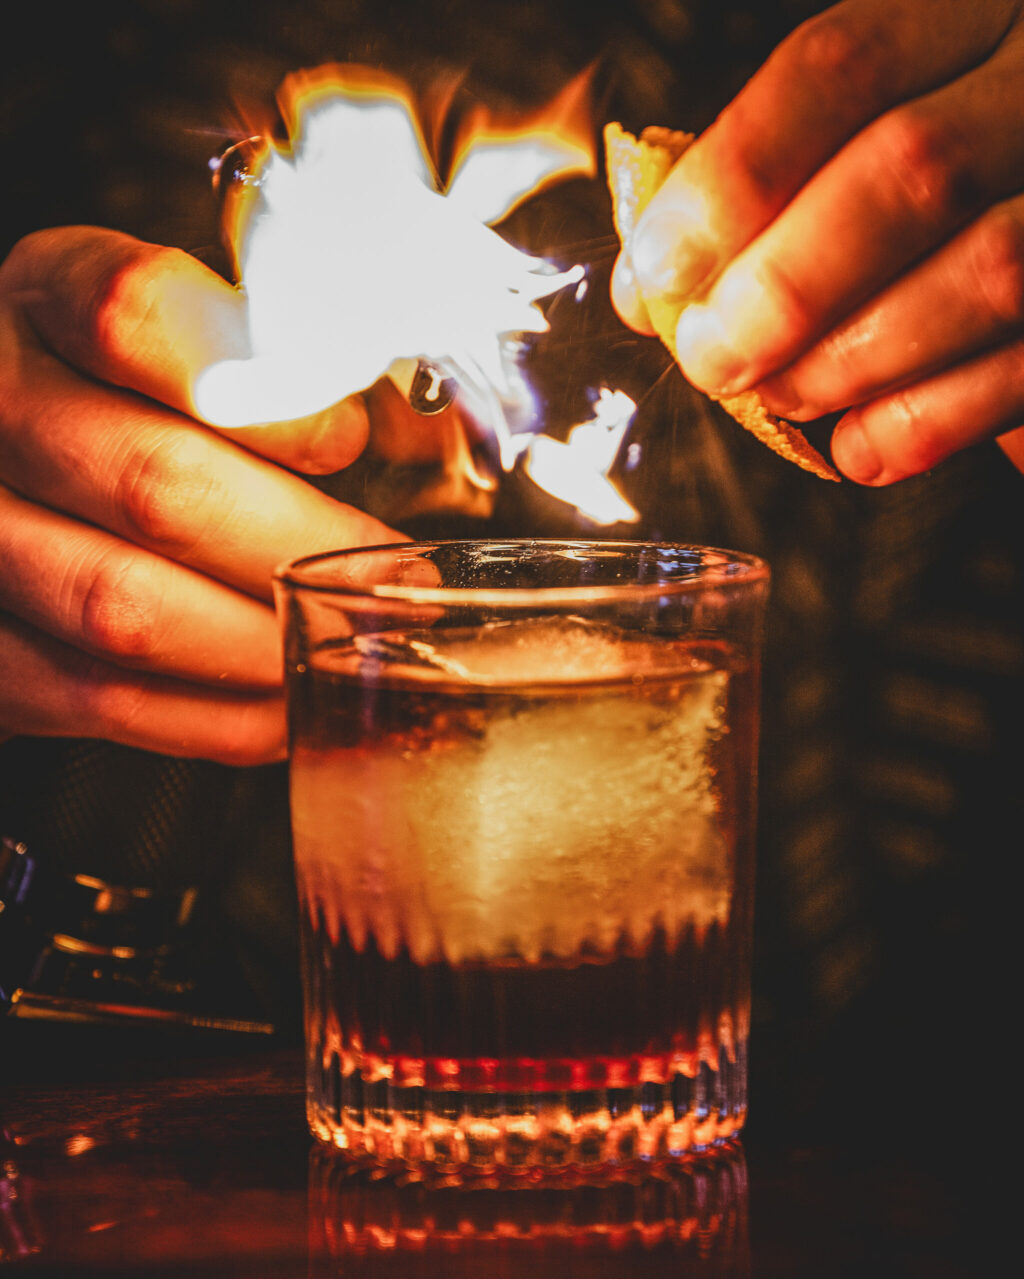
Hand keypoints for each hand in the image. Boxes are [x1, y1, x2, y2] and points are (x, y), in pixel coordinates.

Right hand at [0, 226, 396, 762]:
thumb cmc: (111, 398)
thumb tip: (350, 429)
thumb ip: (246, 358)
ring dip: (267, 643)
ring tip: (349, 647)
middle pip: (154, 483)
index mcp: (41, 296)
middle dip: (301, 548)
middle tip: (388, 577)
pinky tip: (285, 706)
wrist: (6, 474)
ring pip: (126, 608)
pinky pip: (100, 699)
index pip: (137, 316)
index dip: (264, 392)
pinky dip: (217, 719)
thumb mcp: (166, 333)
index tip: (348, 444)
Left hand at [612, 0, 1023, 483]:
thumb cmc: (926, 177)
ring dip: (846, 362)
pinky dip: (922, 426)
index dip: (730, 183)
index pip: (838, 70)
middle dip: (782, 291)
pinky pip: (1023, 371)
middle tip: (711, 357)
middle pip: (910, 173)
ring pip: (984, 272)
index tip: (660, 274)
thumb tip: (650, 286)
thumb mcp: (856, 132)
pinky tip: (856, 444)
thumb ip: (765, 185)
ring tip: (778, 394)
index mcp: (964, 11)